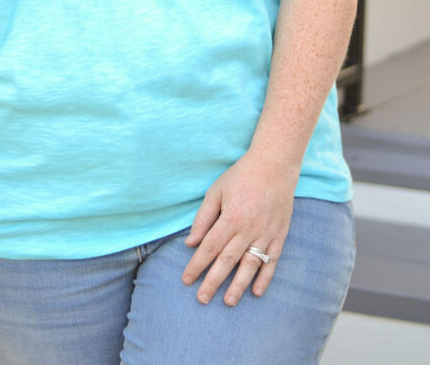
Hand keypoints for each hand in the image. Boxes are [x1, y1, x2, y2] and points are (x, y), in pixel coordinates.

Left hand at [182, 149, 297, 305]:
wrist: (274, 165)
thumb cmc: (241, 175)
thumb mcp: (216, 191)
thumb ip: (203, 218)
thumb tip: (191, 243)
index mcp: (231, 218)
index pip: (210, 248)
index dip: (197, 265)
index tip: (186, 280)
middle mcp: (248, 229)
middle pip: (227, 261)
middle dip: (213, 282)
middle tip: (202, 299)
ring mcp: (266, 234)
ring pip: (250, 266)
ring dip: (238, 286)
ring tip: (228, 302)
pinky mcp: (280, 235)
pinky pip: (272, 261)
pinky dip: (265, 277)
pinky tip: (256, 292)